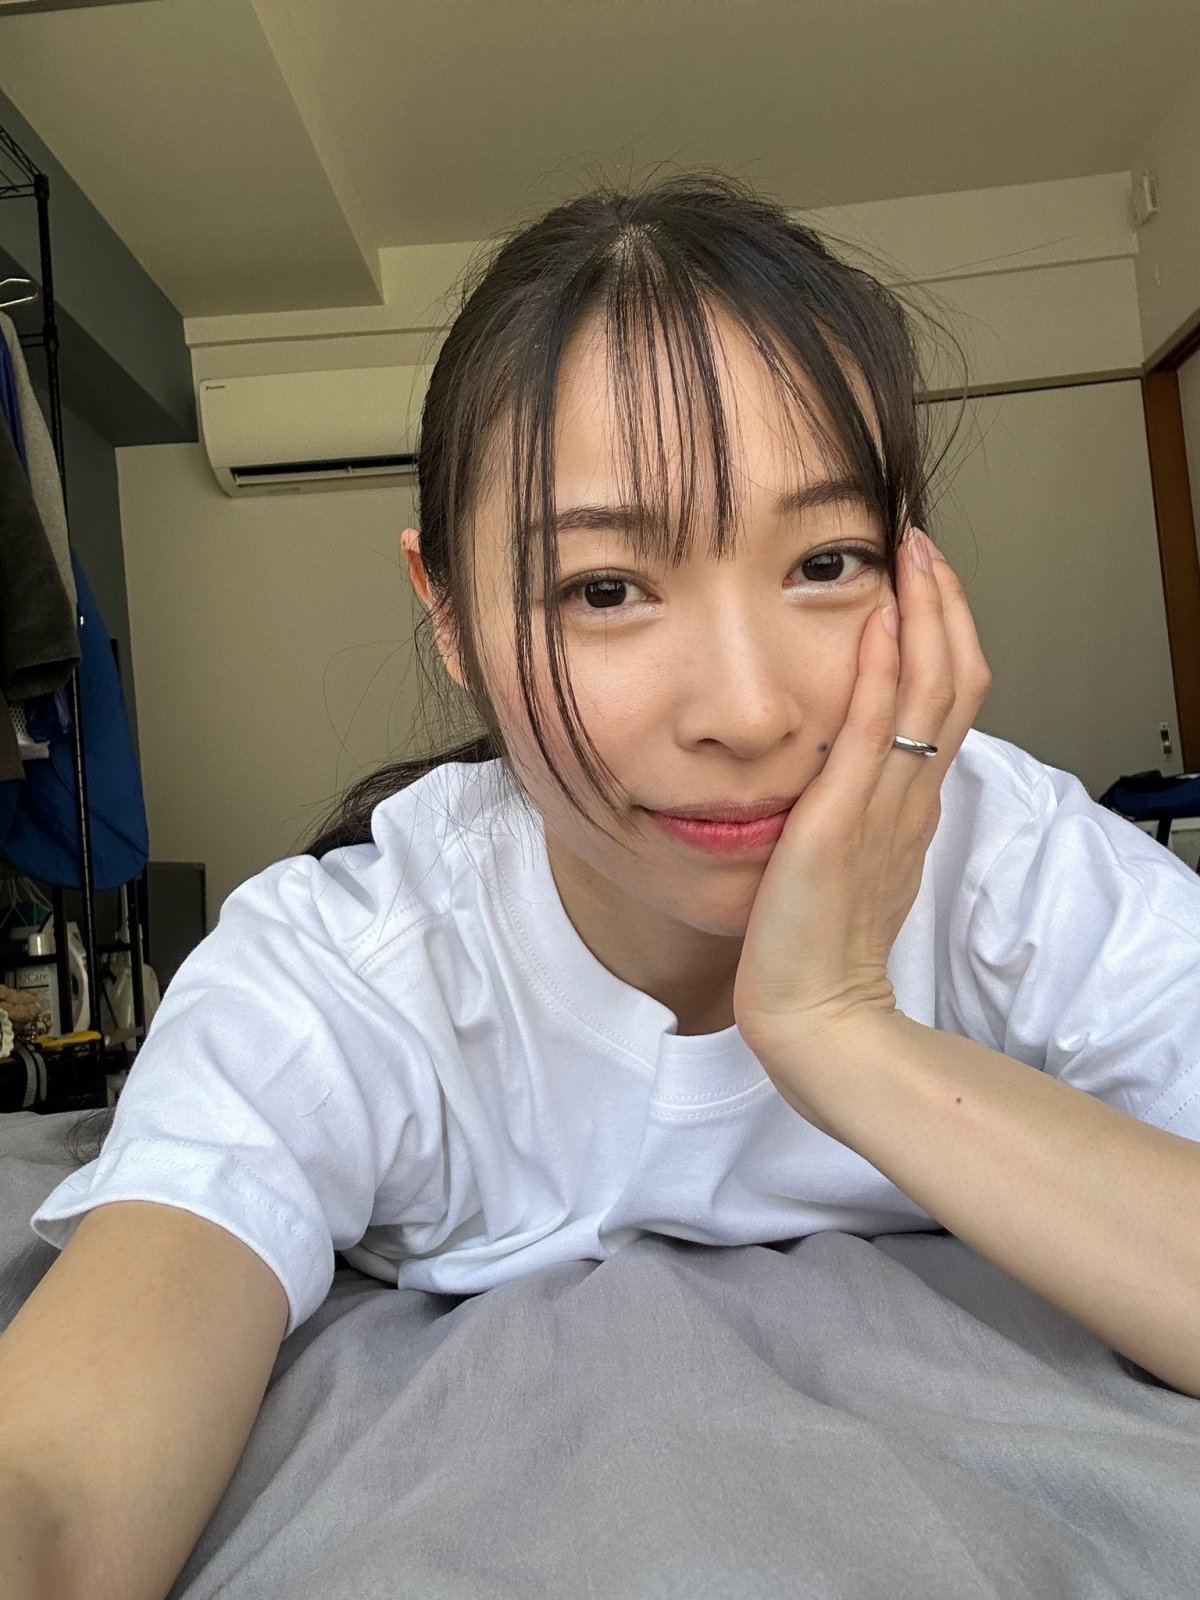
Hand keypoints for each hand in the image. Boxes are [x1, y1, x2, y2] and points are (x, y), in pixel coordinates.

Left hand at [732, 526, 992, 1062]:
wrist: (815, 1021)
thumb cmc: (817, 955)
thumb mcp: (850, 871)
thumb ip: (857, 820)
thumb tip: (846, 780)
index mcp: (911, 809)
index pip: (945, 703)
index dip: (944, 637)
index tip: (922, 582)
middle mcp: (910, 801)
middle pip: (954, 683)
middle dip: (945, 605)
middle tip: (922, 544)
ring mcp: (882, 809)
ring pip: (927, 694)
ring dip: (925, 615)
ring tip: (910, 554)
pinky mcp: (840, 825)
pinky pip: (870, 734)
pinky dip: (879, 670)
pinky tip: (877, 618)